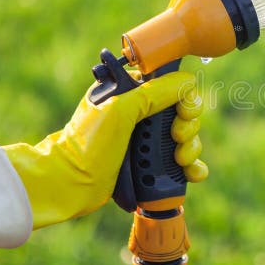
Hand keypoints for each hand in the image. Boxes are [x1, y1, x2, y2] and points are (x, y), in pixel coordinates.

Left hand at [5, 71, 206, 228]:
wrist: (71, 183)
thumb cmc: (88, 143)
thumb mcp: (122, 108)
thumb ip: (155, 91)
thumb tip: (187, 80)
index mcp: (133, 93)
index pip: (174, 87)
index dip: (184, 99)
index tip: (181, 113)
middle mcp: (142, 115)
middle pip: (184, 115)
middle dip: (188, 128)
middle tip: (176, 137)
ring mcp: (145, 142)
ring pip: (186, 140)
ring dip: (191, 149)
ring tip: (180, 161)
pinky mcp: (149, 166)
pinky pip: (182, 165)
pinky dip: (193, 168)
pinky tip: (193, 174)